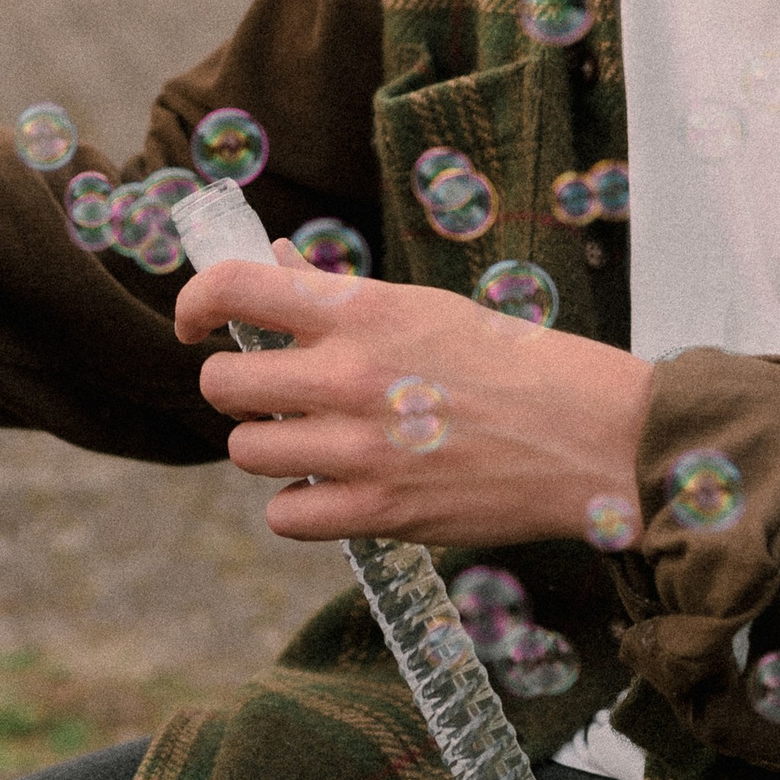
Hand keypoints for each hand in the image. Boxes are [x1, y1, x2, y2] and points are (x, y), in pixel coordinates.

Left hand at [176, 251, 650, 554]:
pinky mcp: (379, 512)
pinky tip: (331, 488)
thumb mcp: (422, 306)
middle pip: (223, 383)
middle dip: (236, 387)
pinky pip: (283, 515)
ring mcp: (361, 448)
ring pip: (246, 451)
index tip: (194, 324)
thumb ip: (337, 295)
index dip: (193, 303)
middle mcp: (351, 375)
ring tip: (310, 441)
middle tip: (269, 393)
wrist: (586, 435)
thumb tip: (276, 264)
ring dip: (267, 446)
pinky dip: (298, 506)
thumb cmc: (508, 362)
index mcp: (361, 310)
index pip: (234, 286)